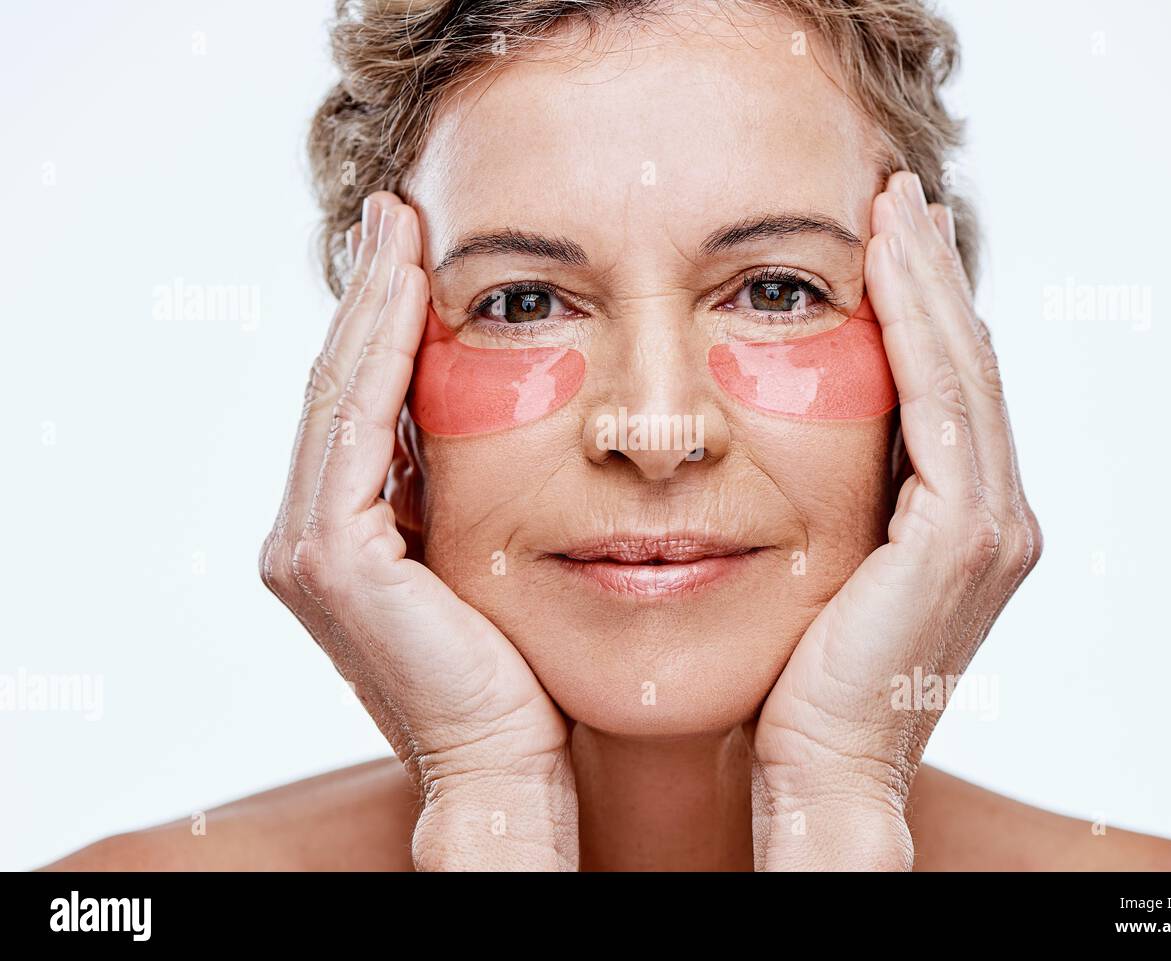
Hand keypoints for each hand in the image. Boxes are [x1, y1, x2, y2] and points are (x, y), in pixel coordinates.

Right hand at [258, 192, 576, 870]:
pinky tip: (409, 290)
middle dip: (372, 294)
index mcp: (346, 533)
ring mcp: (309, 545)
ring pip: (340, 393)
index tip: (417, 250)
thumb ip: (468, 490)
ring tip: (398, 226)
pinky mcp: (331, 556)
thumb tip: (501, 413)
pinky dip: (378, 353)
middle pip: (342, 385)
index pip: (364, 404)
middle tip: (397, 212)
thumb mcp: (489, 556)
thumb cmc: (520, 670)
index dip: (385, 322)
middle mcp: (311, 534)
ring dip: (371, 304)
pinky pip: (355, 427)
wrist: (508, 762)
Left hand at [751, 171, 1041, 869]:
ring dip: (927, 280)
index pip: (946, 392)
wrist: (816, 771)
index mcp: (964, 524)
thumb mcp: (821, 568)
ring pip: (963, 369)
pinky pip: (940, 400)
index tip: (883, 242)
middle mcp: (995, 517)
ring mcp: (991, 525)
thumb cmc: (796, 681)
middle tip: (898, 199)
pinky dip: (917, 324)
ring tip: (893, 206)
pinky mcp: (963, 535)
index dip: (920, 311)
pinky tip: (881, 264)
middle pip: (966, 366)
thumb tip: (780, 435)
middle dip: (930, 277)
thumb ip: (833, 499)